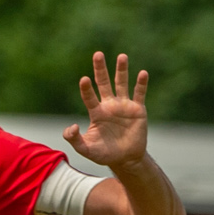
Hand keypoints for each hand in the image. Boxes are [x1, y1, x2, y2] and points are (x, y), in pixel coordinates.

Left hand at [63, 52, 149, 169]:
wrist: (126, 159)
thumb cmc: (105, 154)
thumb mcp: (87, 150)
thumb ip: (75, 140)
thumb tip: (71, 127)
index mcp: (96, 112)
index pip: (89, 97)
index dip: (86, 89)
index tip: (84, 79)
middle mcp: (109, 105)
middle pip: (104, 83)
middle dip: (100, 69)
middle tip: (97, 54)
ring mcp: (124, 106)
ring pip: (122, 83)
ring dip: (122, 70)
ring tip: (121, 56)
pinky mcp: (138, 110)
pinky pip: (140, 94)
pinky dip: (141, 84)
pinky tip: (143, 73)